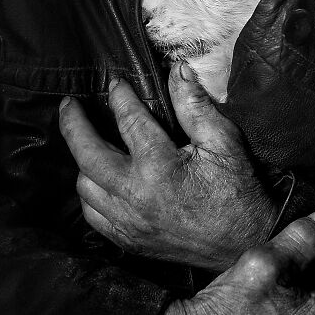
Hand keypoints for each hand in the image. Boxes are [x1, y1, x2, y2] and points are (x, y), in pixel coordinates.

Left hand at [58, 61, 277, 269]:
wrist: (246, 244)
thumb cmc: (239, 191)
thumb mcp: (224, 141)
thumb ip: (195, 105)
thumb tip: (177, 70)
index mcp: (158, 168)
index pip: (128, 121)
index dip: (119, 97)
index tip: (114, 82)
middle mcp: (135, 196)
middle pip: (87, 153)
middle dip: (73, 125)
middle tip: (68, 105)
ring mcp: (129, 222)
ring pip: (85, 186)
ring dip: (81, 160)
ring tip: (86, 140)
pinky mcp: (130, 241)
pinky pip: (93, 216)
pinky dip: (89, 195)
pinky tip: (97, 180)